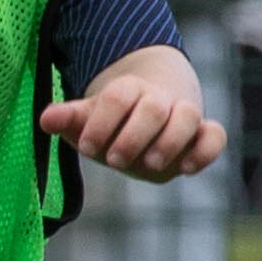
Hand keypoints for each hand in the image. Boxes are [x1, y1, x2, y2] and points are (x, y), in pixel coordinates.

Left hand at [42, 51, 226, 183]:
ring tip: (150, 164)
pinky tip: (186, 169)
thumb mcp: (87, 121)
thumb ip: (68, 120)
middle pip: (153, 107)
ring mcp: (183, 115)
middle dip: (134, 135)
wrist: (148, 115)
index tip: (88, 148)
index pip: (118, 96)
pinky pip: (215, 136)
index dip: (103, 120)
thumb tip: (46, 120)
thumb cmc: (111, 124)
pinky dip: (206, 150)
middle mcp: (158, 99)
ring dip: (169, 141)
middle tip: (116, 160)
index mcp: (127, 91)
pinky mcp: (203, 134)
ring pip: (187, 116)